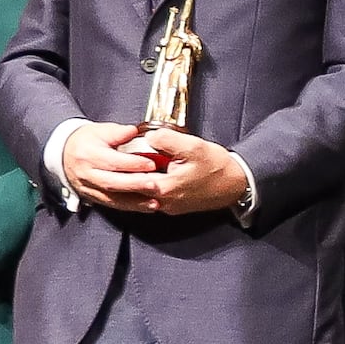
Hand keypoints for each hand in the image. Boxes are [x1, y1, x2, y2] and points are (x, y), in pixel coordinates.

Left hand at [107, 130, 250, 217]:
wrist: (236, 184)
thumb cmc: (217, 167)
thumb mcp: (193, 147)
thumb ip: (167, 141)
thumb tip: (148, 136)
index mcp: (164, 188)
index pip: (131, 180)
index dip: (118, 169)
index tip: (108, 160)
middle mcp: (163, 202)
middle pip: (133, 190)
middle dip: (122, 177)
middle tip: (109, 165)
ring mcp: (169, 207)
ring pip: (142, 195)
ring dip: (133, 183)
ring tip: (122, 170)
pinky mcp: (175, 206)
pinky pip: (153, 197)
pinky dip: (145, 187)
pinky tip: (145, 175)